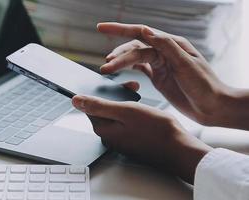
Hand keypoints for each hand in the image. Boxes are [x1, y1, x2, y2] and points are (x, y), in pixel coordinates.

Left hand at [72, 95, 211, 183]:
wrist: (179, 149)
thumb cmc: (156, 130)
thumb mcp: (126, 111)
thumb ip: (99, 106)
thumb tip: (76, 101)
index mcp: (104, 130)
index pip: (92, 106)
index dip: (102, 92)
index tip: (112, 85)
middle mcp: (110, 137)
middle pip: (105, 110)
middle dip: (116, 96)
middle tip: (131, 88)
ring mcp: (122, 141)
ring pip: (117, 116)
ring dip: (125, 104)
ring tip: (139, 97)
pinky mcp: (132, 142)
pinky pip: (127, 124)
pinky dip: (133, 114)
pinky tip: (144, 111)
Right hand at [97, 22, 245, 127]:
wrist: (213, 107)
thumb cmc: (205, 85)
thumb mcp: (186, 64)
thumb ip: (166, 46)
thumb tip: (146, 31)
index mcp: (172, 44)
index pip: (141, 33)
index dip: (120, 29)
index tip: (101, 28)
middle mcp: (164, 52)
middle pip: (135, 48)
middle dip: (118, 54)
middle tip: (106, 65)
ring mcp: (161, 65)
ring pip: (135, 58)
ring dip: (121, 63)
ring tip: (107, 69)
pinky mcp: (159, 77)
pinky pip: (140, 69)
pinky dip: (128, 69)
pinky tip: (120, 72)